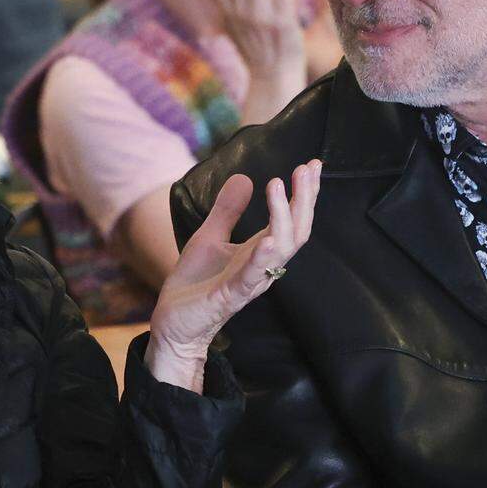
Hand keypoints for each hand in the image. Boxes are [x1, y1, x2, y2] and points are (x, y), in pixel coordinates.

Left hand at [146, 160, 321, 391]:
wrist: (173, 323)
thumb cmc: (195, 284)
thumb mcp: (209, 236)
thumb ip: (228, 210)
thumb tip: (245, 177)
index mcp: (260, 251)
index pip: (292, 220)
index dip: (305, 193)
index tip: (314, 164)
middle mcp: (263, 266)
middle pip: (296, 231)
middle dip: (304, 199)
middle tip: (308, 168)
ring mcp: (249, 281)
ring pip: (281, 249)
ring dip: (284, 216)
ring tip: (281, 185)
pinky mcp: (230, 296)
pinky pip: (252, 276)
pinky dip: (263, 257)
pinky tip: (269, 238)